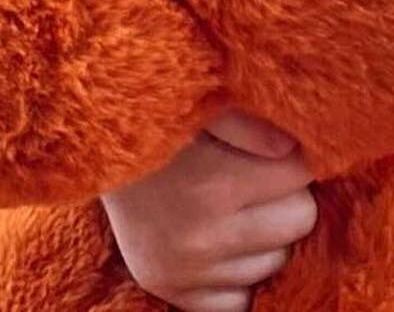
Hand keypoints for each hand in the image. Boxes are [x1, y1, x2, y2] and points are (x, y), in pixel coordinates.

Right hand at [102, 109, 316, 310]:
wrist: (90, 146)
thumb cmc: (158, 115)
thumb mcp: (203, 102)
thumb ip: (251, 122)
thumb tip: (294, 150)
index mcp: (214, 185)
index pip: (303, 173)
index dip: (298, 153)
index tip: (282, 142)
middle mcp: (201, 239)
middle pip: (299, 221)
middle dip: (289, 194)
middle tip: (260, 173)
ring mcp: (185, 273)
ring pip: (275, 261)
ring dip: (266, 233)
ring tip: (235, 202)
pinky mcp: (173, 292)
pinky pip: (240, 299)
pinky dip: (238, 272)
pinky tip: (220, 237)